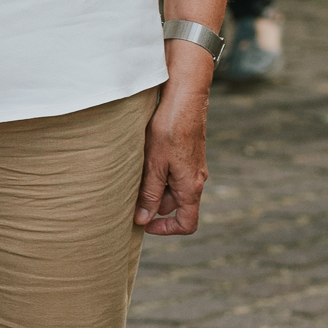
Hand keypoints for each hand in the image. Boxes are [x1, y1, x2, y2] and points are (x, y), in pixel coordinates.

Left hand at [135, 76, 207, 233]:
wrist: (185, 98)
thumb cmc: (170, 130)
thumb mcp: (154, 165)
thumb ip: (150, 194)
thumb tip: (143, 220)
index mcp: (191, 187)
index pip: (187, 223)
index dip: (166, 229)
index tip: (145, 222)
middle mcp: (196, 179)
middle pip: (176, 206)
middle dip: (154, 204)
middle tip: (131, 192)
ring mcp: (193, 167)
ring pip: (173, 188)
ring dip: (155, 186)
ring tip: (136, 170)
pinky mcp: (188, 154)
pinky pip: (174, 173)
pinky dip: (159, 172)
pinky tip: (145, 157)